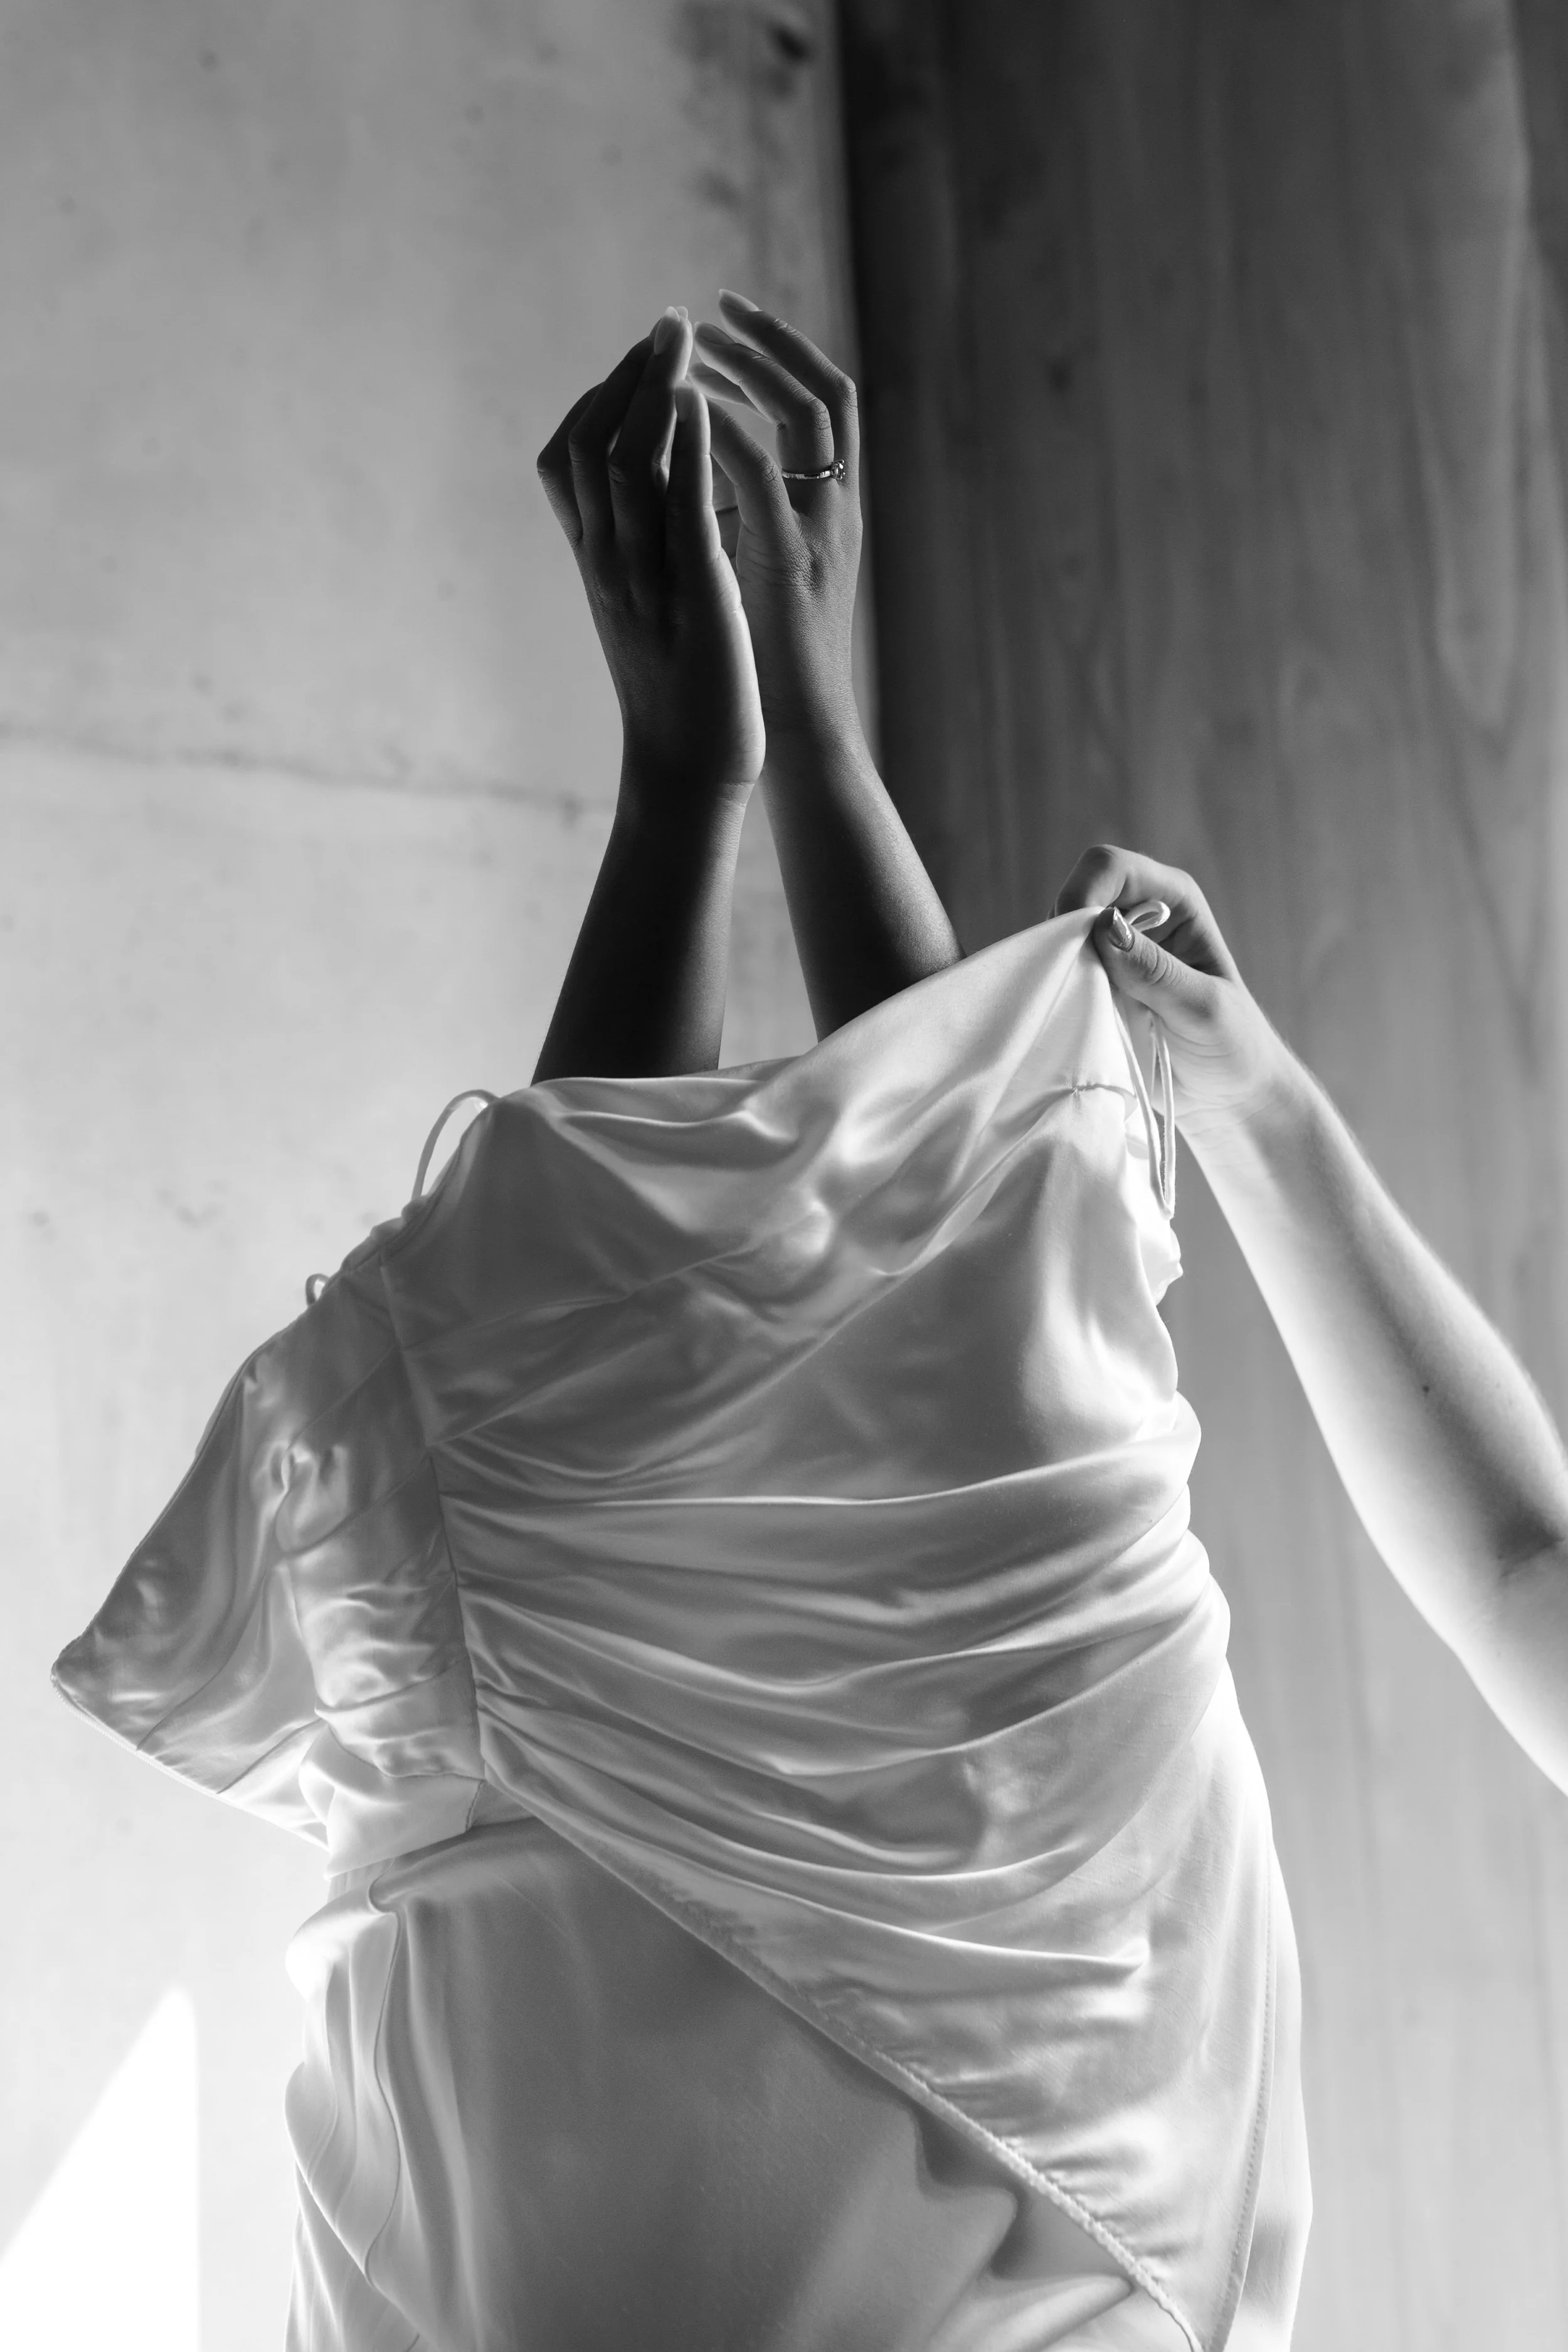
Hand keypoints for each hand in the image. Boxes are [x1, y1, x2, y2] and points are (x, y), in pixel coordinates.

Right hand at [536, 306, 764, 808]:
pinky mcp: (692, 592)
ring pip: (625, 462)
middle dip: (628, 375)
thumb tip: (657, 496)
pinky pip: (681, 506)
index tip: (642, 356)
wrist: (687, 766)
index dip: (601, 397)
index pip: (569, 458)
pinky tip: (699, 398)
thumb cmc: (679, 690)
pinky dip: (687, 446)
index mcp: (598, 561)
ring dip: (654, 390)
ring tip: (682, 337)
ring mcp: (644, 575)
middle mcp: (608, 560)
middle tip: (666, 325)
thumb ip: (645, 551)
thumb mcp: (652, 604)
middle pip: (589, 443)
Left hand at [688, 291, 861, 746]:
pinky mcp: (789, 558)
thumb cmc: (766, 658)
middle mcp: (837, 508)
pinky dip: (721, 425)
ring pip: (806, 414)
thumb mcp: (756, 566)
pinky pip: (758, 469)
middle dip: (771, 342)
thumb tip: (689, 467)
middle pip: (826, 391)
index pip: (823, 405)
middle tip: (711, 313)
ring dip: (751, 367)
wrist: (793, 733)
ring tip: (695, 346)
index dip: (781, 357)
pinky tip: (683, 405)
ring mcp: (820, 529)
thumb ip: (738, 515)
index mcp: (831, 509)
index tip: (726, 329)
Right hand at [1050, 843, 1295, 1146]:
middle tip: (1079, 984)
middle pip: (1076, 895)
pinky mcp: (1095, 986)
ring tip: (1085, 1007)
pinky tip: (1075, 1017)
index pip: (1111, 868)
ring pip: (1059, 936)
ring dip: (1060, 967)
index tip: (1072, 942)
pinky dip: (1056, 991)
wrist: (1226, 1099)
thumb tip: (1104, 926)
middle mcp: (1139, 915)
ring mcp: (1113, 952)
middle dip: (1065, 933)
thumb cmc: (1232, 1047)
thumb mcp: (1201, 1008)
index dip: (1083, 894)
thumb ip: (1154, 969)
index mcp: (1173, 900)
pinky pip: (1058, 974)